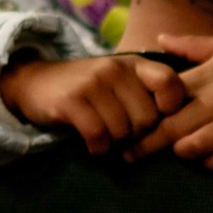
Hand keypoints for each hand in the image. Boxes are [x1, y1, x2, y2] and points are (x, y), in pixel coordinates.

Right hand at [0, 53, 186, 155]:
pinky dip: (98, 148)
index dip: (170, 109)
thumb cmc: (88, 89)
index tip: (155, 120)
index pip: (170, 84)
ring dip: (116, 143)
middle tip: (123, 134)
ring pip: (122, 130)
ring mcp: (92, 83)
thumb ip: (147, 94)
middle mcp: (115, 69)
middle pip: (147, 118)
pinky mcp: (71, 101)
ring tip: (106, 137)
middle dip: (137, 135)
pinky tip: (94, 144)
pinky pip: (98, 135)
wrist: (36, 81)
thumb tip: (176, 126)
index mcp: (134, 64)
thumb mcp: (120, 81)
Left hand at [123, 35, 212, 168]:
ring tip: (177, 152)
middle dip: (146, 144)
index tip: (126, 122)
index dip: (142, 112)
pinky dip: (211, 163)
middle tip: (129, 155)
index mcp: (207, 75)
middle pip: (171, 128)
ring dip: (182, 153)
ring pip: (194, 148)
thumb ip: (191, 46)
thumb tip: (159, 38)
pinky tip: (209, 158)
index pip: (162, 97)